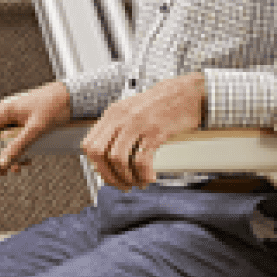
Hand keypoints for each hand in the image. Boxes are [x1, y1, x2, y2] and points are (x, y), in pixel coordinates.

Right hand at [0, 80, 71, 174]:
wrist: (74, 96)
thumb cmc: (56, 105)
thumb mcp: (36, 128)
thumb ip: (19, 145)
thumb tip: (3, 162)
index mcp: (4, 110)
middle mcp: (8, 114)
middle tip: (2, 172)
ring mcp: (17, 119)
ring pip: (6, 141)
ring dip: (9, 156)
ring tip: (16, 169)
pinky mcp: (27, 123)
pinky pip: (18, 139)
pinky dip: (20, 151)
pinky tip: (27, 159)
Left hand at [81, 73, 205, 189]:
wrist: (187, 92)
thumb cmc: (162, 103)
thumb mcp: (132, 109)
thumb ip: (117, 128)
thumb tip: (108, 155)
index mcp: (113, 113)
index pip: (89, 144)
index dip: (95, 164)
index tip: (106, 173)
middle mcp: (121, 118)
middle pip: (99, 154)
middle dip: (108, 175)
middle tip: (120, 184)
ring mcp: (138, 124)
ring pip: (118, 159)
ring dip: (126, 178)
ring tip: (136, 183)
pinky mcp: (155, 132)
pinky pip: (141, 160)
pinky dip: (143, 175)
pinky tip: (149, 178)